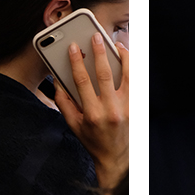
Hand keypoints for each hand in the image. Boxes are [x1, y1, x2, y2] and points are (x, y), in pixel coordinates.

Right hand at [54, 37, 128, 188]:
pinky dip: (131, 69)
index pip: (82, 81)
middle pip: (105, 74)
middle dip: (99, 53)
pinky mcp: (137, 107)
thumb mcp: (72, 124)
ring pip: (127, 75)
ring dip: (122, 57)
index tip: (73, 48)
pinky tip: (126, 59)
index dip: (76, 62)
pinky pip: (135, 83)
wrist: (115, 156)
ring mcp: (127, 108)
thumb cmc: (92, 139)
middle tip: (95, 37)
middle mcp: (111, 110)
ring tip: (116, 44)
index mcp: (92, 114)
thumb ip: (63, 102)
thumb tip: (58, 80)